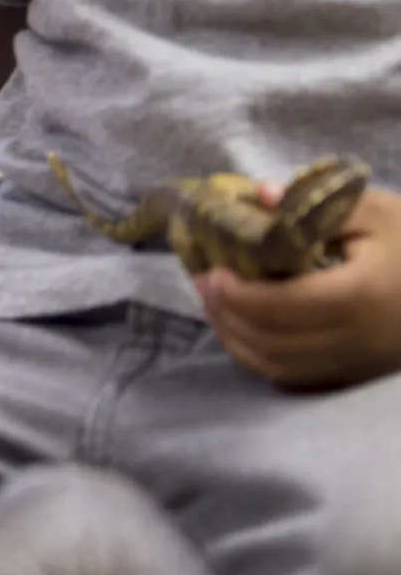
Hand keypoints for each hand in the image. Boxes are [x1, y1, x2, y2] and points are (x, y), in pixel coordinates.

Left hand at [197, 188, 400, 388]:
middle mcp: (357, 339)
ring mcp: (358, 363)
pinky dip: (260, 358)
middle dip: (227, 314)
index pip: (282, 306)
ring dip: (236, 338)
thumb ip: (311, 207)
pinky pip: (296, 378)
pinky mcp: (356, 373)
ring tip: (216, 305)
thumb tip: (257, 196)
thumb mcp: (372, 211)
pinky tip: (243, 329)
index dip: (238, 294)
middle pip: (272, 341)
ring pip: (279, 367)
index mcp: (360, 296)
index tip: (213, 271)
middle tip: (203, 284)